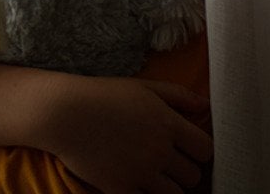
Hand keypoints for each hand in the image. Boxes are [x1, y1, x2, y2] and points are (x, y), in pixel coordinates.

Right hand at [38, 75, 211, 193]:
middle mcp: (159, 150)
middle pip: (193, 176)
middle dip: (185, 170)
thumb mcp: (144, 87)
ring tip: (154, 174)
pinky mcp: (120, 188)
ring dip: (168, 186)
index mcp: (168, 123)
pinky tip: (136, 183)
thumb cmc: (103, 95)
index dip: (200, 150)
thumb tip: (206, 105)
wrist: (63, 113)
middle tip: (170, 163)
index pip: (205, 150)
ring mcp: (140, 172)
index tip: (188, 148)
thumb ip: (178, 95)